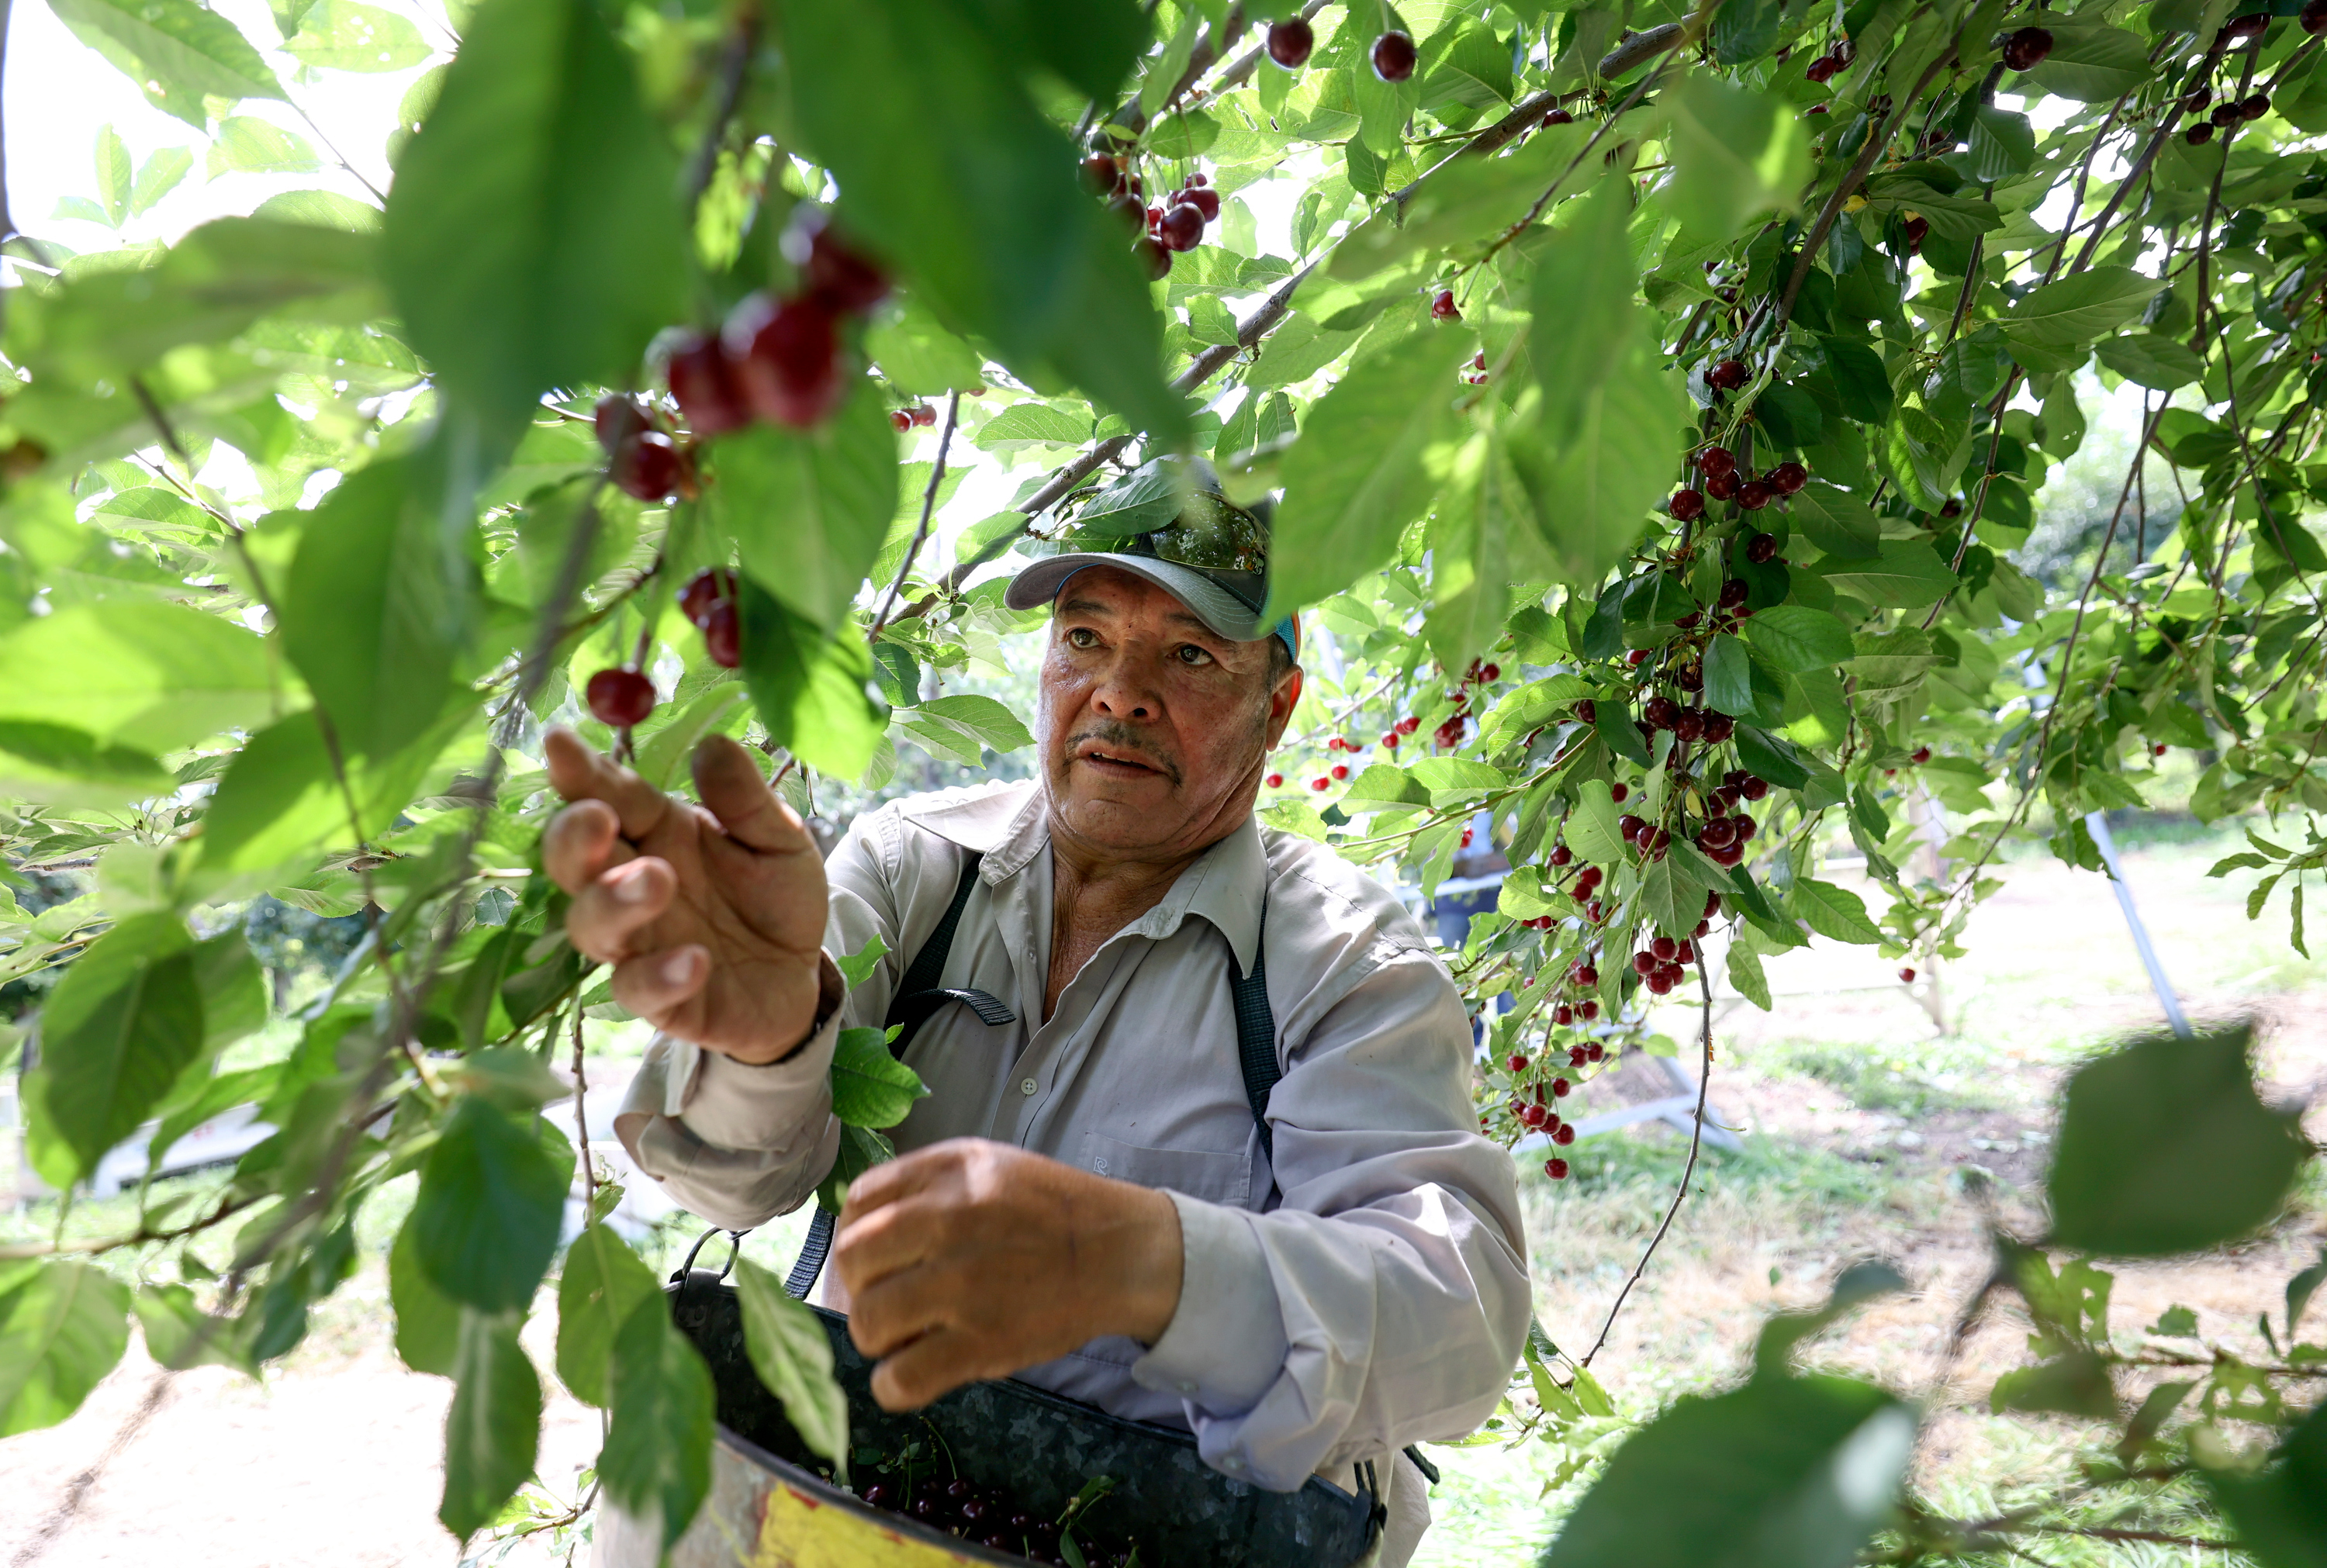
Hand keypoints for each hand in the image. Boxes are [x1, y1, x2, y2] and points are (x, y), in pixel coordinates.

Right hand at [541, 728, 828, 1063]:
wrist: (801, 977)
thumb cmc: (777, 900)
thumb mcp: (780, 840)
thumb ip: (747, 800)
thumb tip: (712, 744)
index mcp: (658, 834)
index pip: (610, 797)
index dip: (581, 772)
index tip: (557, 741)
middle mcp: (633, 885)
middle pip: (576, 862)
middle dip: (574, 838)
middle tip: (597, 818)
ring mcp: (641, 945)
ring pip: (594, 925)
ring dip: (615, 901)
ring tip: (657, 879)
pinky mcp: (661, 1000)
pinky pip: (640, 990)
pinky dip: (661, 975)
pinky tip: (696, 960)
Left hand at [833, 1139, 1184, 1409]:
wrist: (1121, 1253)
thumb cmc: (1052, 1211)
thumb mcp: (987, 1165)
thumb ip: (924, 1183)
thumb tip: (858, 1224)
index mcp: (948, 1172)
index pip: (857, 1203)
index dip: (859, 1234)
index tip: (879, 1258)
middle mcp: (949, 1220)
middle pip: (852, 1259)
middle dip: (861, 1286)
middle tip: (889, 1300)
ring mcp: (964, 1284)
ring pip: (867, 1321)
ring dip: (876, 1337)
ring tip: (906, 1337)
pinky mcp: (983, 1343)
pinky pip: (901, 1378)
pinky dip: (893, 1385)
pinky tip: (911, 1375)